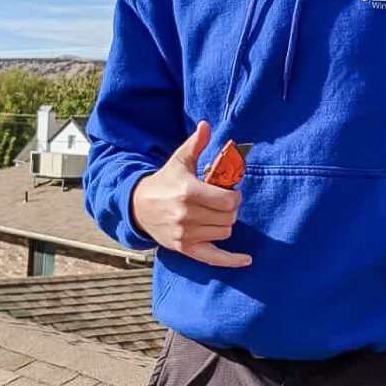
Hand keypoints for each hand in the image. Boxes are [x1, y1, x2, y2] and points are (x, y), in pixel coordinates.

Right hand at [131, 120, 251, 268]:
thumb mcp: (179, 160)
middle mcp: (186, 215)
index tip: (231, 192)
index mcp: (188, 192)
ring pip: (224, 232)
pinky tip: (247, 260)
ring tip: (215, 214)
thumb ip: (196, 144)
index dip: (235, 196)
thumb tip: (206, 125)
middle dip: (230, 208)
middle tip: (223, 202)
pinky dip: (231, 260)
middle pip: (229, 217)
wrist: (139, 206)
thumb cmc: (165, 181)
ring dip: (225, 223)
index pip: (228, 200)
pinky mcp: (184, 248)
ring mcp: (185, 234)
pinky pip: (214, 258)